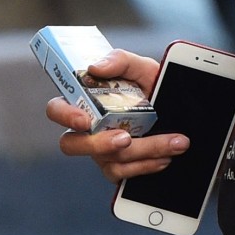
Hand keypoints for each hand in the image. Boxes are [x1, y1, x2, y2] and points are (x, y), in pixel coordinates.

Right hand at [45, 49, 187, 183]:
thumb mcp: (142, 67)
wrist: (177, 107)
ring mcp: (101, 151)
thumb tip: (95, 67)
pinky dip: (147, 165)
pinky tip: (166, 155)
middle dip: (98, 144)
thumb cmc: (150, 84)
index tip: (85, 120)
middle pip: (71, 145)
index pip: (57, 109)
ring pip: (107, 160)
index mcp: (86, 101)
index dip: (64, 116)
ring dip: (143, 152)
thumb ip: (120, 60)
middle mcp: (88, 129)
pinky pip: (123, 173)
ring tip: (173, 142)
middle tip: (126, 138)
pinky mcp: (116, 167)